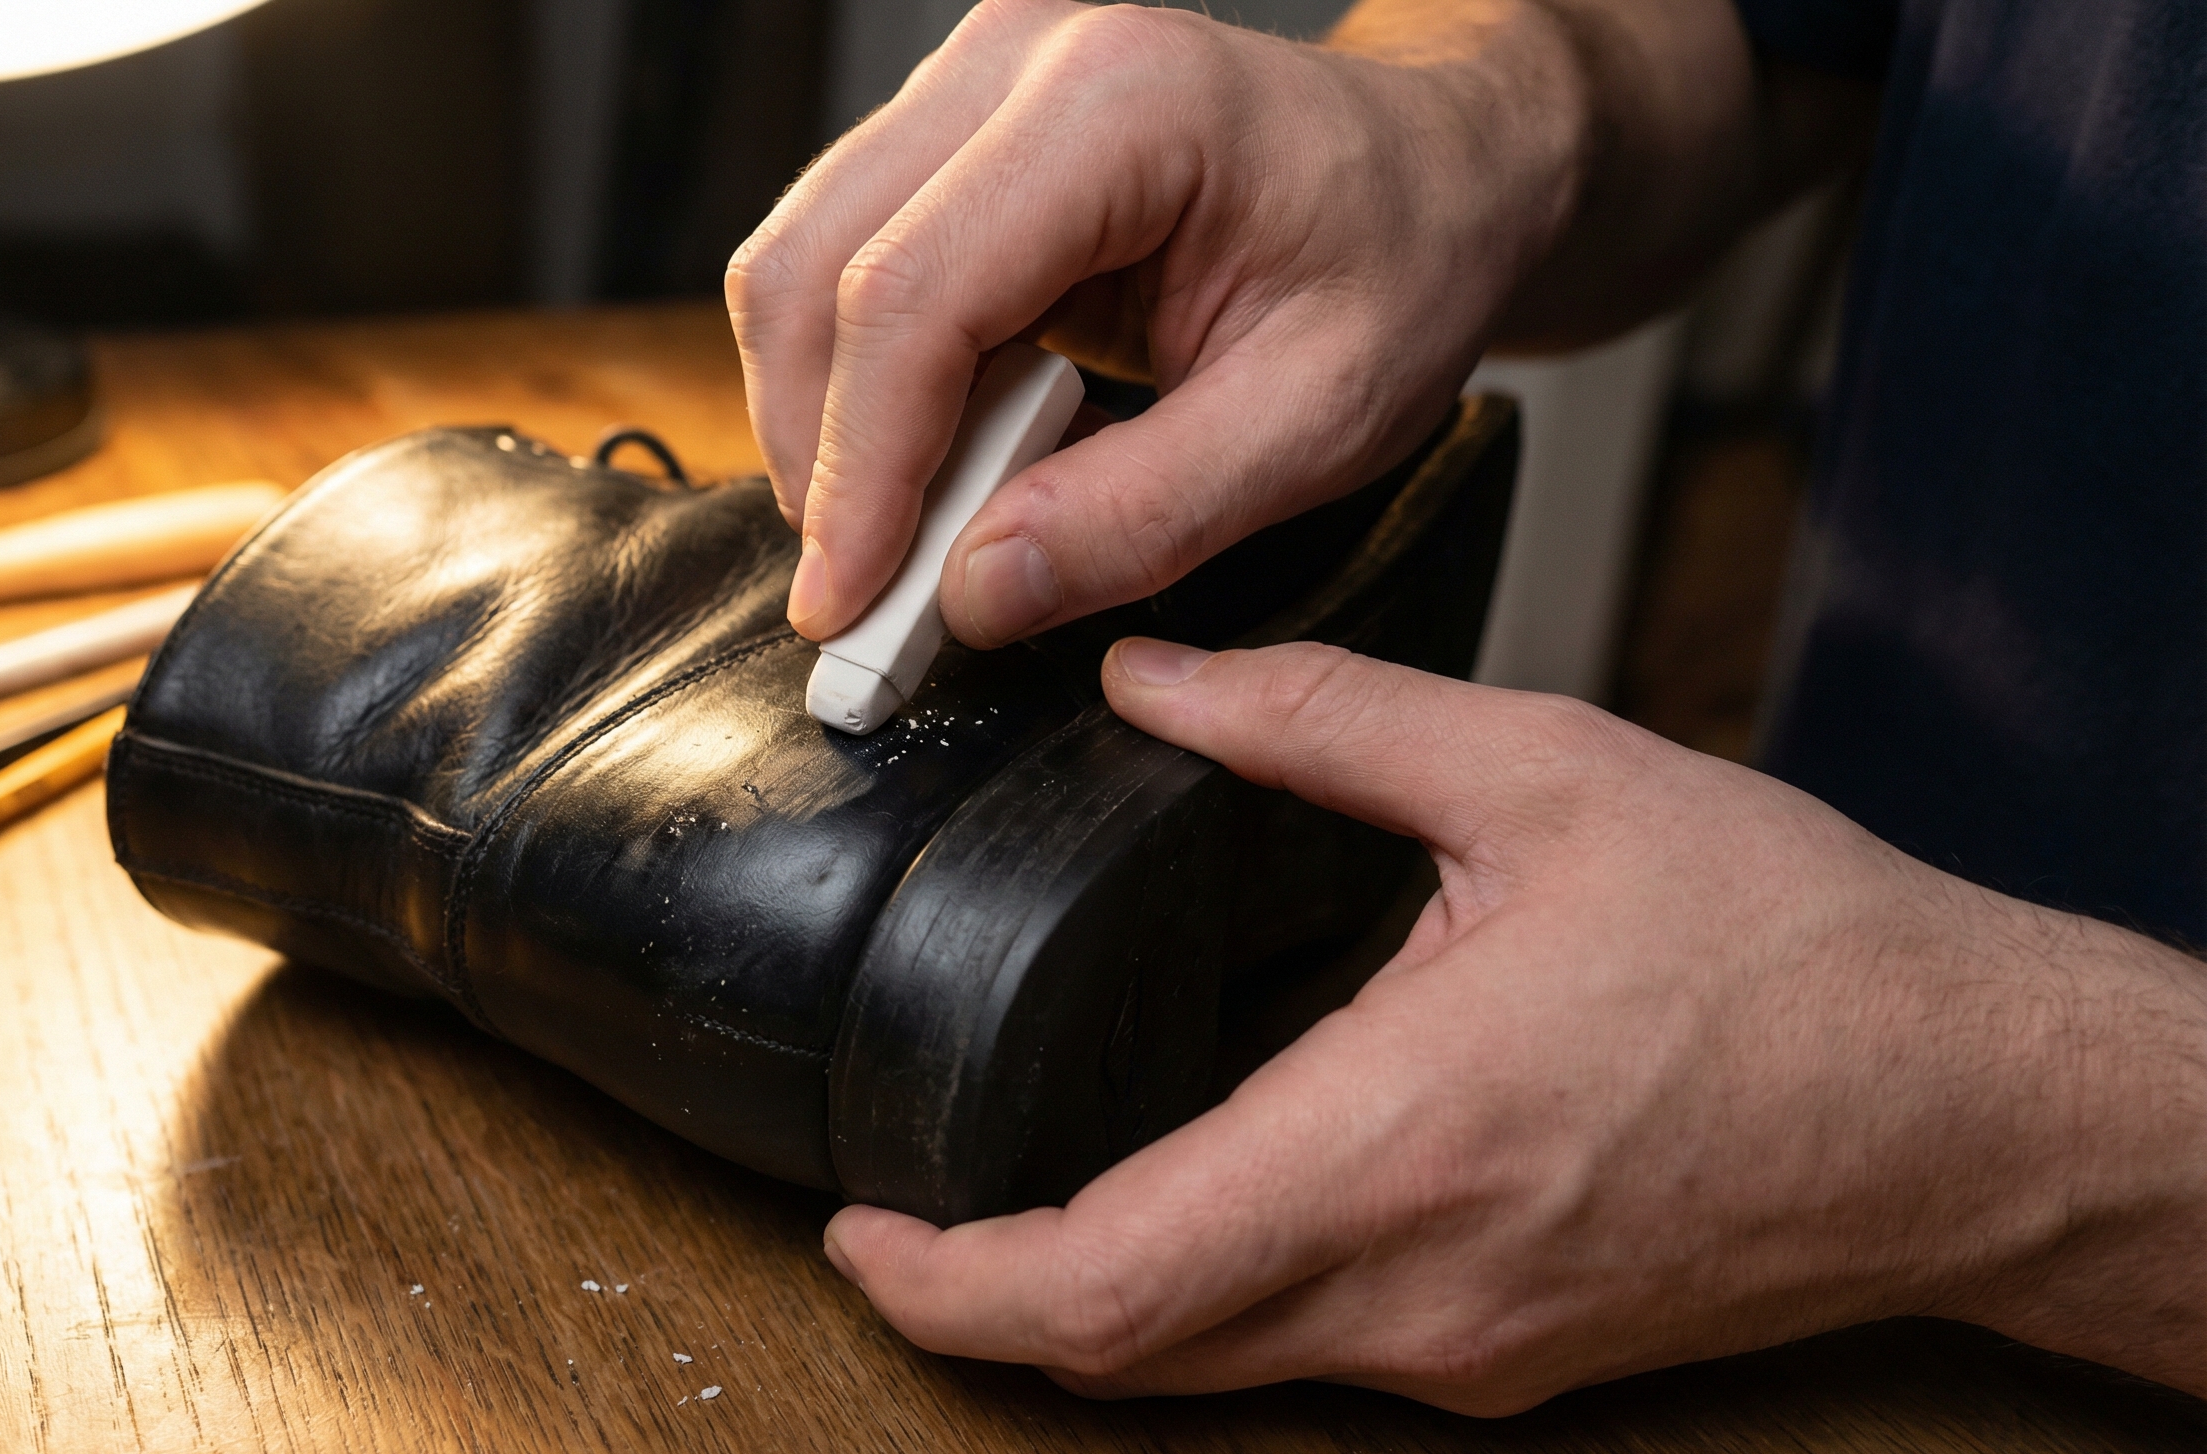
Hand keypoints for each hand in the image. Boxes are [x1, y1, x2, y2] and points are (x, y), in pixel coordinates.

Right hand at [726, 0, 1590, 645]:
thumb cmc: (1406, 259)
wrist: (1441, 165)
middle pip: (814, 270)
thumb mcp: (1320, 420)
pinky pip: (845, 269)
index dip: (861, 469)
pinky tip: (942, 461)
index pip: (913, 295)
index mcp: (1122, 104)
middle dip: (818, 458)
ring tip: (912, 539)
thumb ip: (1146, 514)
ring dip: (828, 428)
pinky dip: (864, 392)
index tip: (850, 605)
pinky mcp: (950, 132)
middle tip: (861, 604)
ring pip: (801, 268)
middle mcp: (1018, 60)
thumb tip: (976, 590)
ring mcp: (970, 83)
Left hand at [823, 640, 2206, 1409]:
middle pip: (1124, 1357)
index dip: (944, 1288)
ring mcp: (1461, 1346)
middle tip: (897, 1217)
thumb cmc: (1792, 950)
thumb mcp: (1541, 777)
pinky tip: (1193, 1191)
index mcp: (1395, 1142)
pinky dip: (1209, 1296)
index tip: (856, 1235)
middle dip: (981, 1305)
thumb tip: (1148, 677)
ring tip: (1011, 1195)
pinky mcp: (1506, 1357)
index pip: (1103, 1284)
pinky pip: (1305, 1352)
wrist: (1976, 1105)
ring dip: (1091, 1302)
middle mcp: (1413, 1286)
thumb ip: (1316, 717)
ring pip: (1208, 1367)